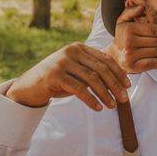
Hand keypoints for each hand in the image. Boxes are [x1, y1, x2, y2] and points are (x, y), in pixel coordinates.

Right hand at [6, 42, 130, 110]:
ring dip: (105, 94)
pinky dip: (91, 99)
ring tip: (112, 106)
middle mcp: (71, 51)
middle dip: (115, 85)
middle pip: (101, 68)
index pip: (105, 59)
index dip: (119, 73)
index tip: (128, 86)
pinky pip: (79, 89)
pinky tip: (98, 108)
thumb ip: (93, 71)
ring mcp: (62, 62)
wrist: (28, 87)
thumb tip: (120, 81)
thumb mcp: (77, 73)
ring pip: (92, 79)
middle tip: (124, 99)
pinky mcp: (55, 75)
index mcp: (79, 47)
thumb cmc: (58, 81)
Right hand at [109, 0, 156, 72]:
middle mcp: (129, 42)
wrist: (112, 56)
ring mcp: (130, 55)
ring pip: (156, 52)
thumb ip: (130, 11)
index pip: (154, 30)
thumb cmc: (122, 37)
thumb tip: (141, 7)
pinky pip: (152, 64)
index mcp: (130, 29)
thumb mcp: (122, 21)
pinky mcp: (133, 67)